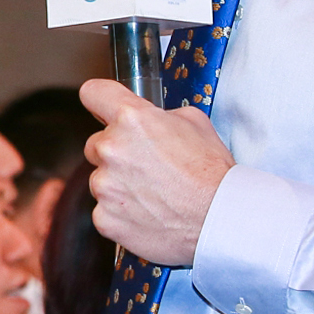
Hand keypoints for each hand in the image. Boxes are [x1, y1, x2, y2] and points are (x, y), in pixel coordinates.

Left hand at [80, 80, 233, 265]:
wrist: (221, 220)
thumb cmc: (212, 174)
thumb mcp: (195, 122)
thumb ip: (160, 115)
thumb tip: (148, 119)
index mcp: (131, 119)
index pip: (93, 93)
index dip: (101, 100)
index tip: (103, 109)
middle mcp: (111, 149)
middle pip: (96, 143)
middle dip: (117, 151)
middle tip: (147, 165)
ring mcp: (104, 186)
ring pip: (100, 179)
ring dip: (118, 184)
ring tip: (154, 193)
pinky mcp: (104, 218)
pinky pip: (105, 210)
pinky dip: (121, 212)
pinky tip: (148, 213)